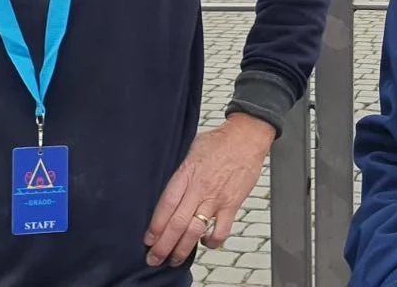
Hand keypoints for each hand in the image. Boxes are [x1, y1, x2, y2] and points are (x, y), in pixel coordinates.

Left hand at [145, 113, 275, 267]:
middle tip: (154, 258)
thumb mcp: (191, 149)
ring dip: (182, 249)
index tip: (148, 239)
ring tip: (173, 259)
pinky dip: (212, 241)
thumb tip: (170, 188)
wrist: (247, 136)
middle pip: (177, 223)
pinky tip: (205, 242)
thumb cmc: (220, 141)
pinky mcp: (232, 204)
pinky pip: (221, 230)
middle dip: (163, 245)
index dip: (156, 225)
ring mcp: (216, 198)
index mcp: (186, 173)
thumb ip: (180, 171)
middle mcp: (199, 188)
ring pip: (195, 230)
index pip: (166, 204)